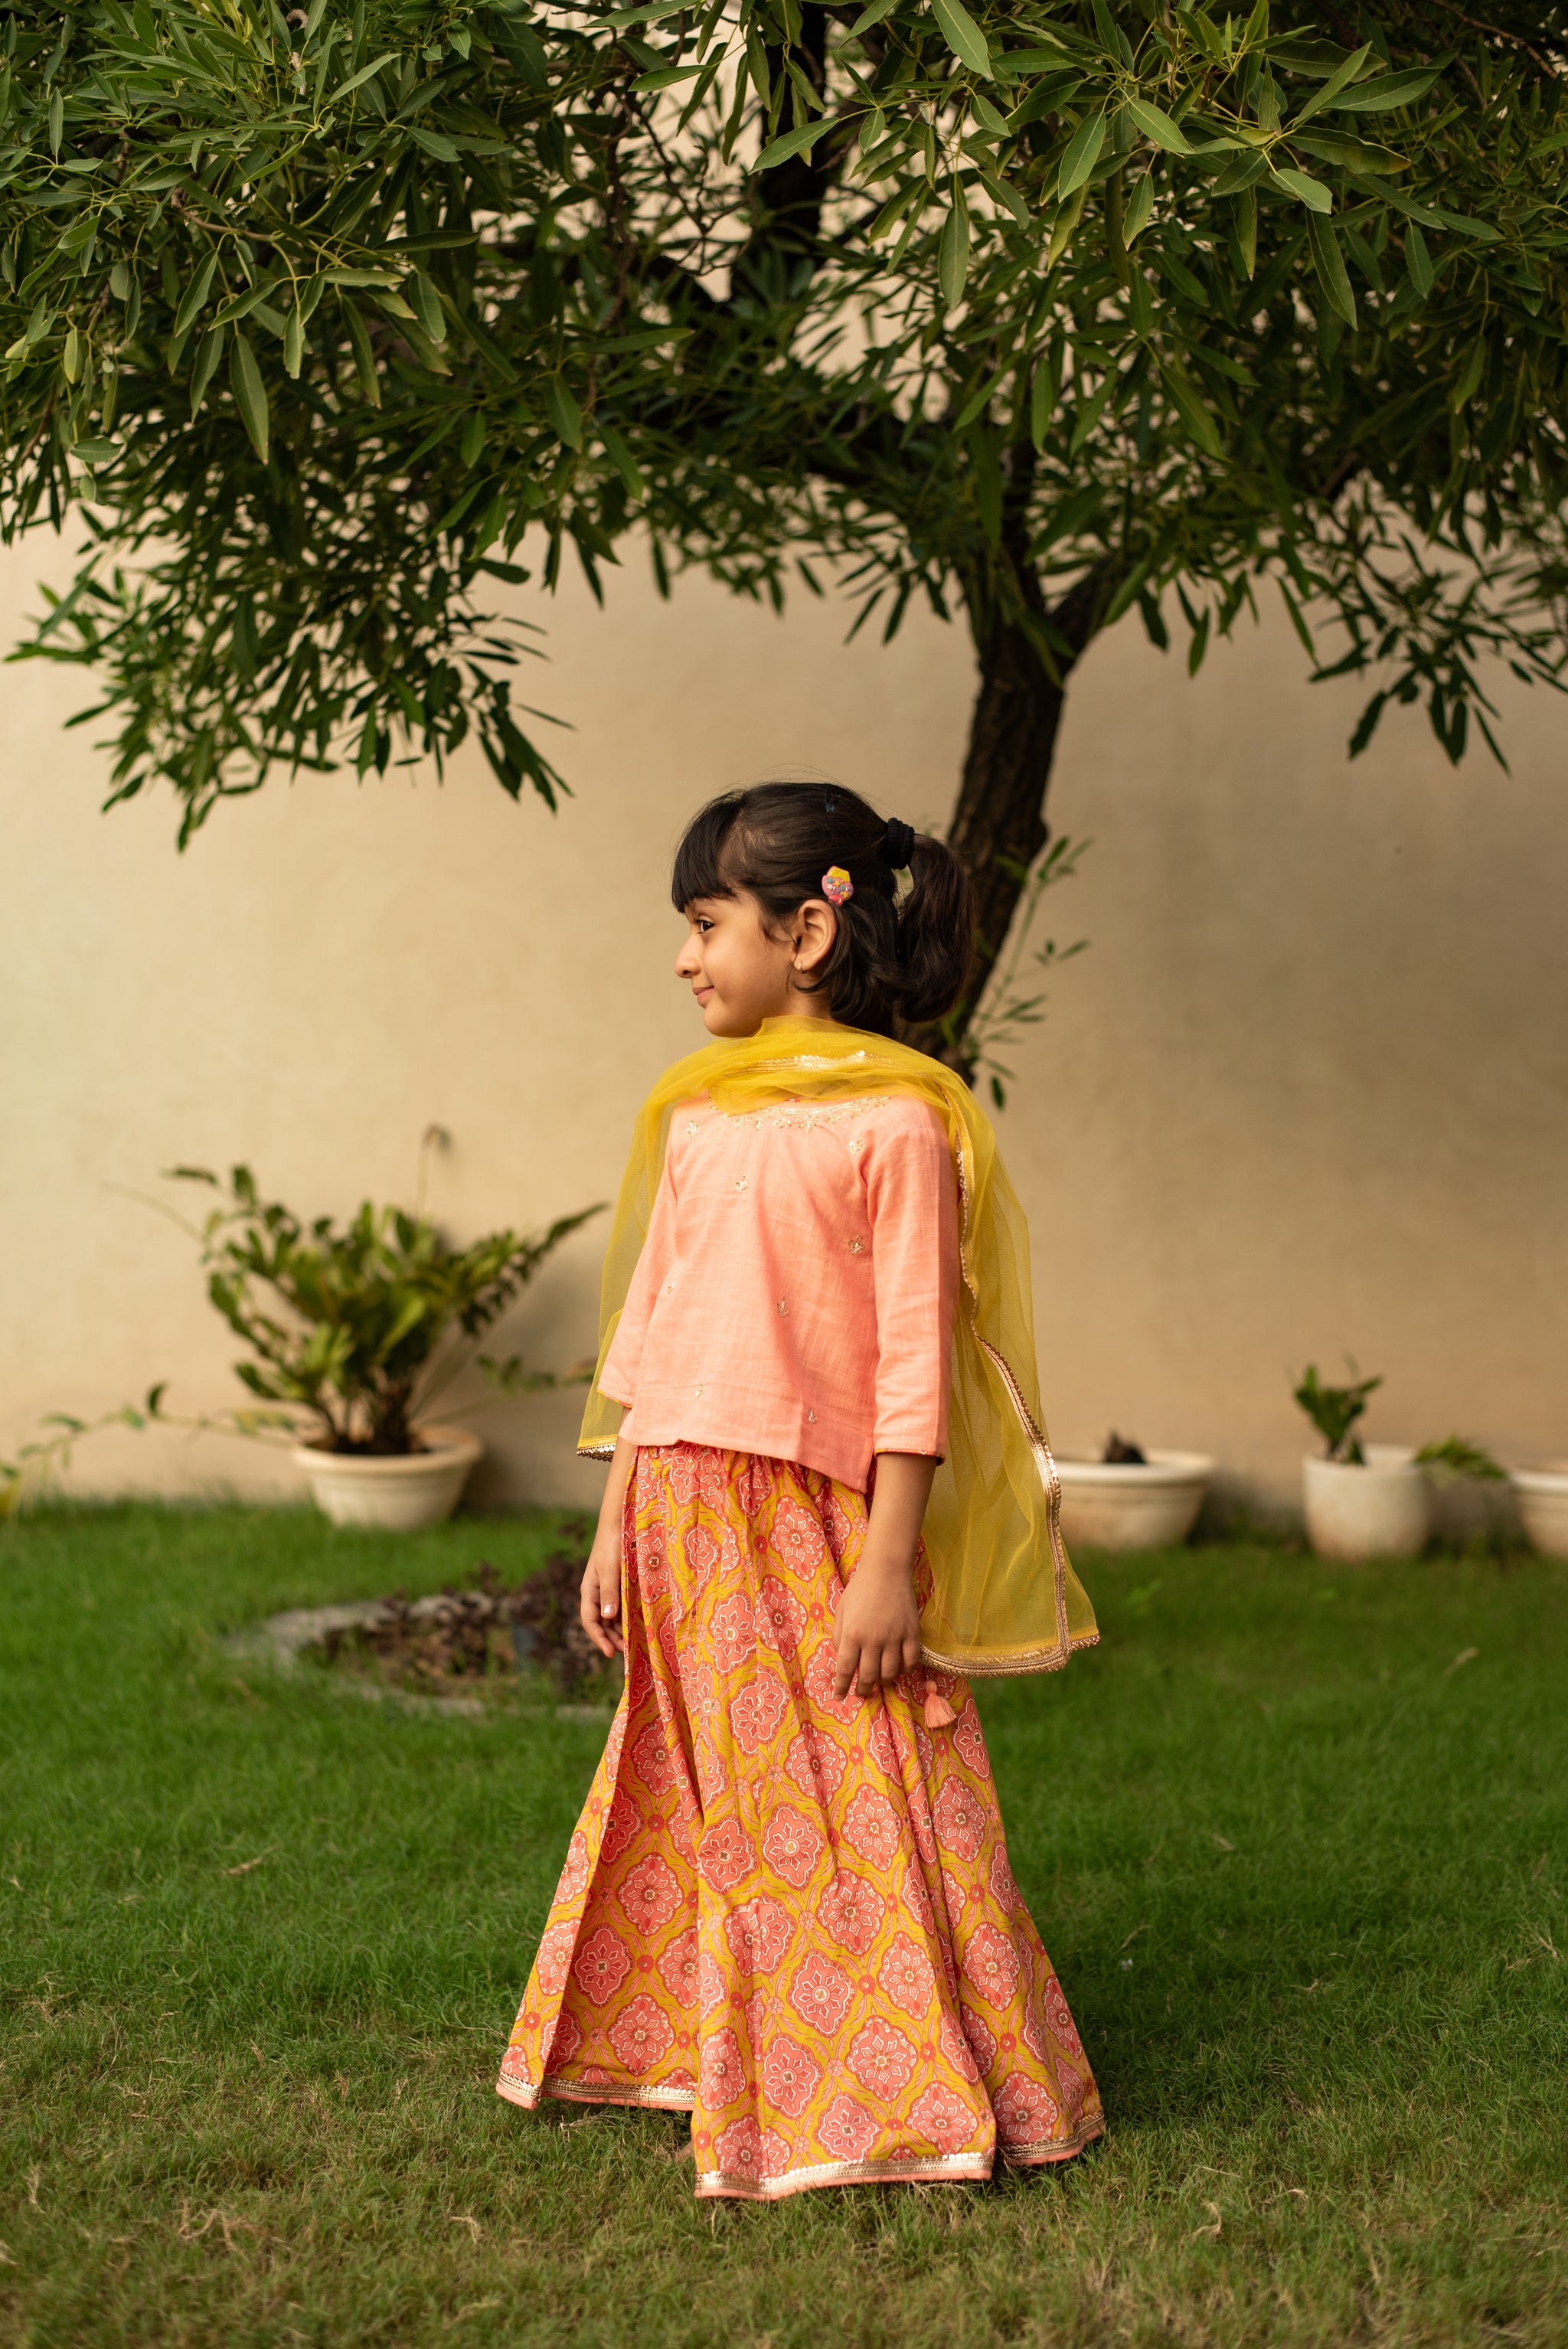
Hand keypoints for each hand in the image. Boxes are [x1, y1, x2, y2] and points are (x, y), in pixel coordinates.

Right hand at [580, 1430, 633, 1659]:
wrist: (620, 1522)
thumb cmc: (613, 1545)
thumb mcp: (611, 1569)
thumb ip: (610, 1593)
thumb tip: (609, 1618)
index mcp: (590, 1589)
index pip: (590, 1620)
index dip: (599, 1638)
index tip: (611, 1653)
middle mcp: (598, 1590)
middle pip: (601, 1621)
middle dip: (611, 1638)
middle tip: (626, 1653)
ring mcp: (609, 1586)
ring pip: (611, 1615)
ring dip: (619, 1629)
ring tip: (632, 1643)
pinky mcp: (620, 1581)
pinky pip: (621, 1604)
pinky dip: (626, 1616)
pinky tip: (638, 1622)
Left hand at [833, 1553, 920, 1698]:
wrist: (886, 1571)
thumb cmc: (860, 1589)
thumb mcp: (841, 1610)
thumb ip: (838, 1635)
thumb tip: (842, 1657)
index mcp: (852, 1634)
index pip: (844, 1668)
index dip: (841, 1686)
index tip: (839, 1697)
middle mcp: (872, 1639)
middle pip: (868, 1676)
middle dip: (863, 1689)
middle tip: (862, 1693)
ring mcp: (894, 1637)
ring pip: (890, 1673)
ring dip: (883, 1683)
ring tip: (880, 1682)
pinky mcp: (911, 1633)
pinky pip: (910, 1662)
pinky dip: (905, 1671)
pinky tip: (899, 1670)